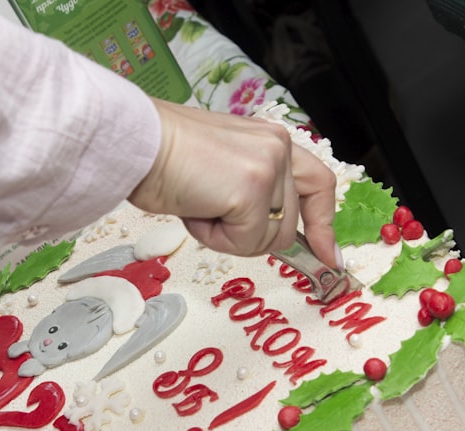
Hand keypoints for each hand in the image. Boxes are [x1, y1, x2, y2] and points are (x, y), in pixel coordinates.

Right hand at [129, 98, 339, 268]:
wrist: (135, 144)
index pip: (318, 184)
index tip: (329, 256)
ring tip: (199, 204)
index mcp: (270, 140)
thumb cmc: (160, 157)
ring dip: (229, 236)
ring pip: (270, 239)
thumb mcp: (220, 170)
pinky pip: (247, 242)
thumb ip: (251, 191)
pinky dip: (215, 237)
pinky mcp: (254, 189)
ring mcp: (269, 166)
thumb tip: (268, 234)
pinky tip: (195, 209)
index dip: (323, 224)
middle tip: (211, 215)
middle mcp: (277, 147)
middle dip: (250, 236)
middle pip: (288, 225)